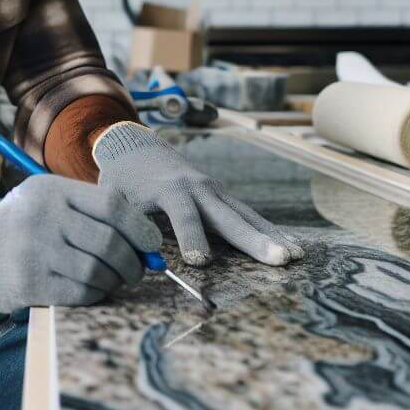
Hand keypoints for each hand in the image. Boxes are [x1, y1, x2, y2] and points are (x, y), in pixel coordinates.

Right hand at [0, 174, 159, 312]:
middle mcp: (41, 216)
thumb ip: (89, 213)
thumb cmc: (18, 228)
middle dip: (133, 261)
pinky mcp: (27, 283)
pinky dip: (96, 294)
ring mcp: (33, 250)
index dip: (140, 226)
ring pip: (98, 270)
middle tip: (138, 270)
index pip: (112, 204)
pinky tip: (94, 291)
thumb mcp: (45, 201)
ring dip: (116, 280)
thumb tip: (146, 242)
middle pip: (109, 240)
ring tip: (116, 281)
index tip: (152, 244)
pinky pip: (80, 292)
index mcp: (51, 189)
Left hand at [92, 121, 304, 267]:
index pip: (182, 215)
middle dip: (252, 239)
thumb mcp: (115, 200)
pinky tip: (291, 247)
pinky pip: (248, 214)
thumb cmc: (122, 179)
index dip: (191, 237)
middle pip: (227, 215)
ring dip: (270, 236)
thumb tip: (141, 261)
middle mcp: (197, 187)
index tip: (200, 262)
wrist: (135, 146)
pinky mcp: (222, 196)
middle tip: (278, 259)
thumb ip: (126, 227)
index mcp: (168, 188)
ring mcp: (214, 190)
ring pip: (245, 214)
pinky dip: (269, 230)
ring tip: (295, 256)